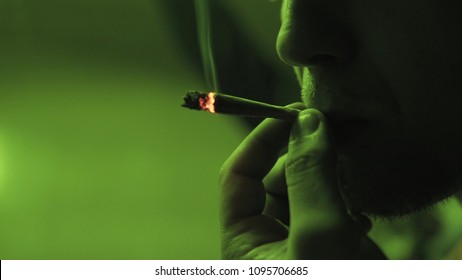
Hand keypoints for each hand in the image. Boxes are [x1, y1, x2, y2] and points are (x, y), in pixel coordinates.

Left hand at [219, 105, 385, 258]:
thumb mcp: (316, 235)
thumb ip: (310, 178)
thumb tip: (309, 121)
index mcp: (244, 240)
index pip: (238, 174)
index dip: (263, 138)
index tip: (296, 112)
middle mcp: (269, 239)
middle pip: (278, 178)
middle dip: (307, 157)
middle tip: (338, 132)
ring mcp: (302, 245)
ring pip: (310, 193)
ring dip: (332, 181)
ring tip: (354, 175)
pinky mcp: (332, 251)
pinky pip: (335, 215)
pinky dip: (350, 208)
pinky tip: (363, 220)